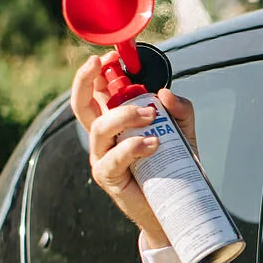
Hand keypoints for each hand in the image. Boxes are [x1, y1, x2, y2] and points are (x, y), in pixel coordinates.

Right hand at [70, 53, 198, 249]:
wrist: (174, 206)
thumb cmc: (173, 167)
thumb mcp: (183, 132)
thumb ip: (180, 110)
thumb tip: (165, 94)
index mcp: (115, 122)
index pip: (95, 92)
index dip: (95, 72)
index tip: (109, 56)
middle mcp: (103, 138)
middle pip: (80, 105)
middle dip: (84, 80)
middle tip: (102, 65)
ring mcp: (102, 157)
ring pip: (100, 128)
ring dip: (125, 115)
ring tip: (151, 116)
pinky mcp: (108, 177)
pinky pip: (113, 157)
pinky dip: (133, 146)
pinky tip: (154, 144)